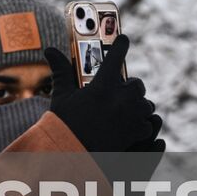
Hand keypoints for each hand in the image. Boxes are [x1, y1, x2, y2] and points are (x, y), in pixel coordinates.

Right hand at [45, 35, 163, 153]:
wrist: (71, 155)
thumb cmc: (64, 124)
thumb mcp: (62, 96)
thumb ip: (61, 70)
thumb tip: (50, 50)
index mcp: (102, 85)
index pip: (116, 56)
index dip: (121, 45)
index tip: (124, 39)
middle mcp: (120, 98)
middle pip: (136, 85)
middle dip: (129, 87)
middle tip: (119, 91)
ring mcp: (131, 116)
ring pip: (145, 104)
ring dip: (137, 105)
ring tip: (123, 110)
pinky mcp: (136, 133)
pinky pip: (146, 123)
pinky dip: (140, 124)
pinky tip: (129, 126)